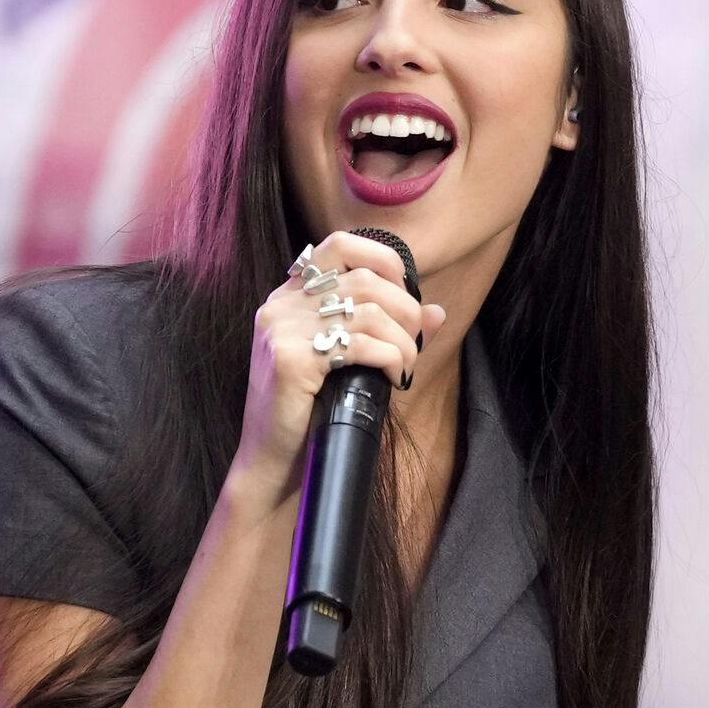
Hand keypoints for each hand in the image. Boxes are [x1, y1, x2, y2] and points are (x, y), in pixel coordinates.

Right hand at [230, 231, 447, 508]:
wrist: (272, 462)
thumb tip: (437, 311)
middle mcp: (281, 305)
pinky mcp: (290, 360)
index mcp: (289, 297)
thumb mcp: (349, 362)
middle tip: (414, 342)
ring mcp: (282, 330)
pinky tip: (395, 377)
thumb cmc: (310, 413)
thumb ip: (388, 331)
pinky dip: (391, 357)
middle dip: (405, 310)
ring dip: (403, 340)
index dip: (382, 259)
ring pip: (368, 311)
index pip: (339, 245)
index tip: (405, 292)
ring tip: (406, 365)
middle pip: (364, 279)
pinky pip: (360, 344)